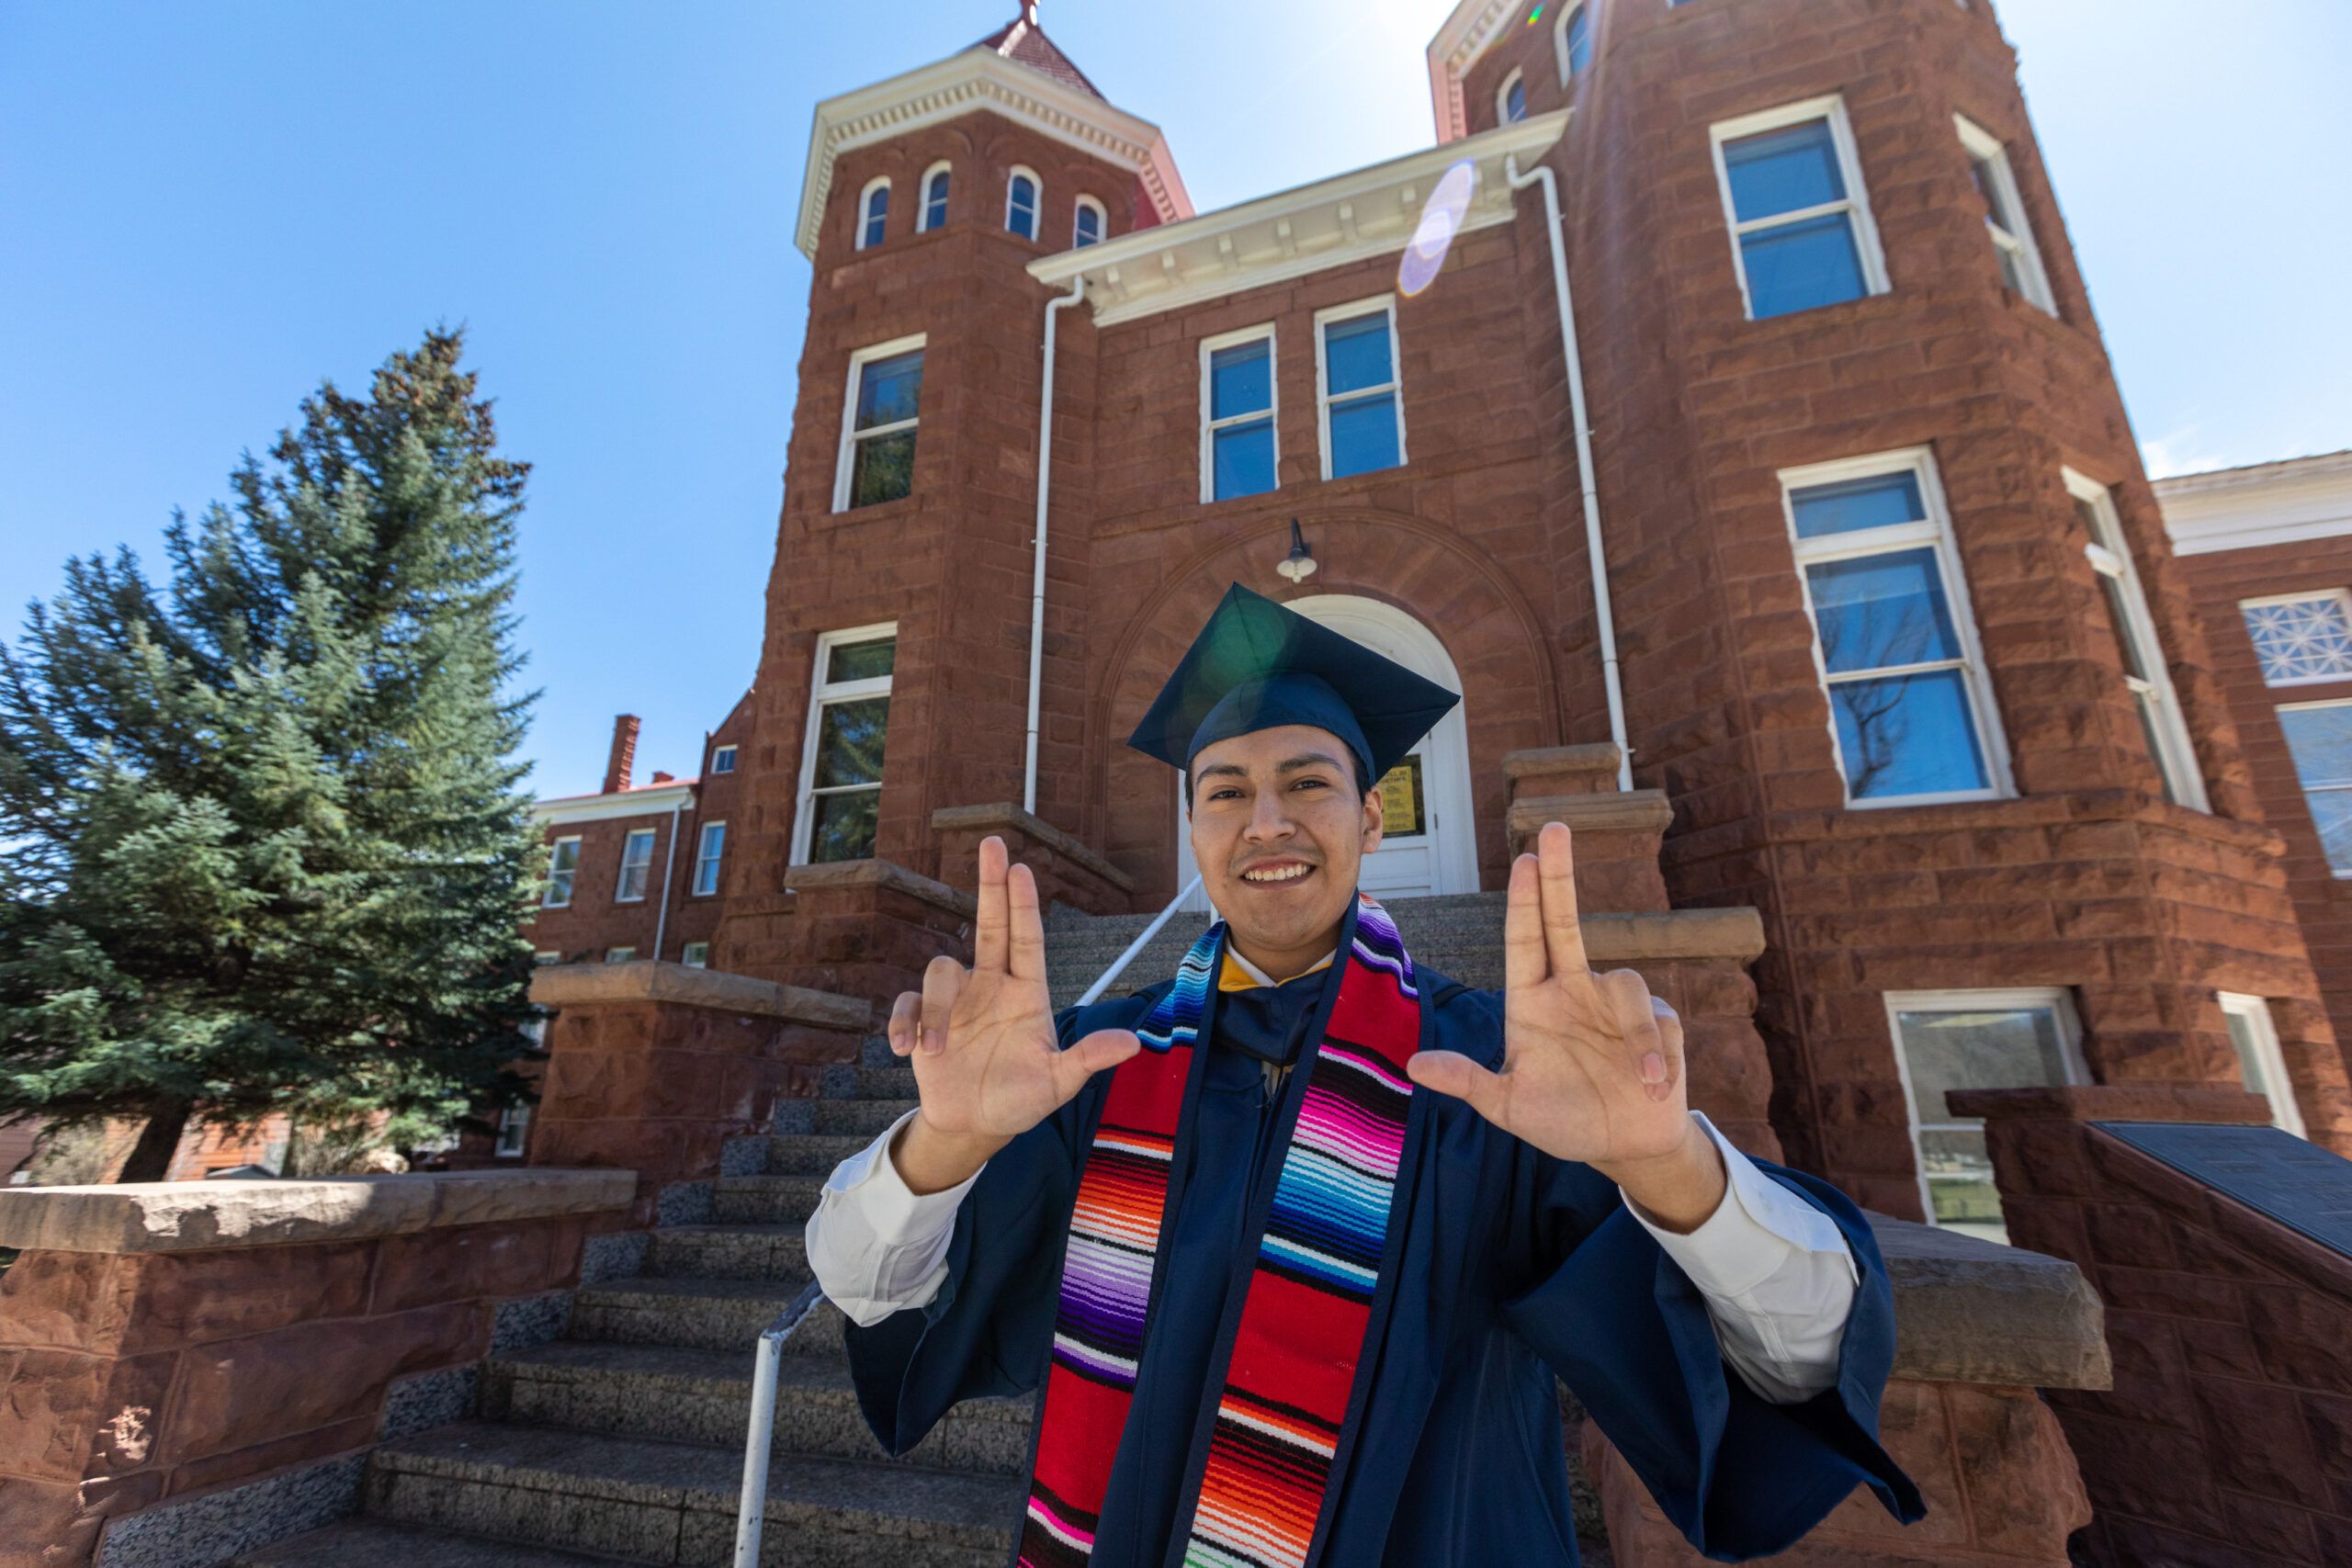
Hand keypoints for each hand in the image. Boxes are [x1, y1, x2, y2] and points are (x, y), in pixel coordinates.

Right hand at [884, 835, 1140, 1193]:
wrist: (975, 1126)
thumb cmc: (1021, 1099)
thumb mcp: (1058, 1083)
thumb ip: (1088, 1060)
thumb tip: (1133, 1043)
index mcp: (1026, 993)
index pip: (1026, 939)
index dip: (1022, 904)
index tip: (1021, 867)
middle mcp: (991, 986)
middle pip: (989, 924)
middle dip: (990, 884)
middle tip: (992, 842)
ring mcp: (957, 1001)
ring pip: (941, 970)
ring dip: (935, 1009)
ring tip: (936, 1050)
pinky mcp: (923, 1021)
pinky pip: (906, 1004)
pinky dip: (903, 1023)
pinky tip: (905, 1050)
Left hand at [1405, 823, 1723, 1227]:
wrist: (1622, 1144)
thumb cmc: (1561, 1118)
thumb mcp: (1509, 1105)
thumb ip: (1469, 1083)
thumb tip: (1413, 1066)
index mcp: (1533, 1001)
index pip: (1526, 939)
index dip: (1527, 899)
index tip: (1525, 857)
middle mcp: (1574, 989)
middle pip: (1566, 920)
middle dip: (1561, 874)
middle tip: (1555, 826)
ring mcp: (1616, 1002)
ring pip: (1628, 983)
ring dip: (1636, 1036)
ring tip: (1640, 1082)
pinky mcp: (1657, 1020)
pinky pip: (1660, 1022)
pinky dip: (1658, 1057)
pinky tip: (1654, 1086)